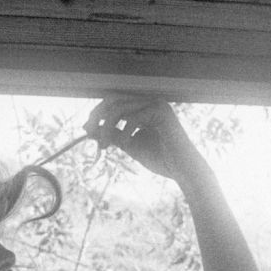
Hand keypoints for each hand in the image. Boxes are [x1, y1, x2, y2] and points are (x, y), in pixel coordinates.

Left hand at [83, 96, 204, 181]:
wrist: (183, 170)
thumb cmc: (160, 159)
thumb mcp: (130, 145)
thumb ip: (113, 135)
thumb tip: (90, 129)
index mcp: (142, 108)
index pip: (114, 102)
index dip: (98, 113)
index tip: (86, 129)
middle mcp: (149, 102)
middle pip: (114, 100)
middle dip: (98, 115)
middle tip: (88, 131)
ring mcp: (157, 105)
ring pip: (121, 108)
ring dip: (108, 126)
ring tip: (104, 144)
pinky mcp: (162, 112)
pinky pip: (135, 117)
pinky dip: (126, 131)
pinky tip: (126, 143)